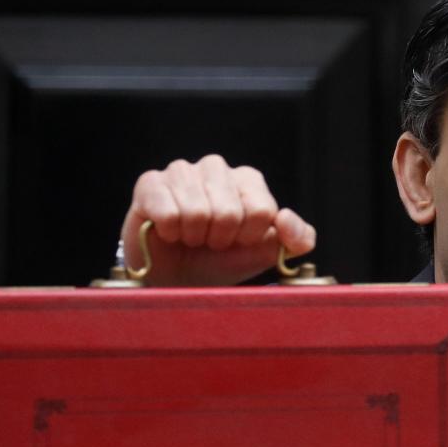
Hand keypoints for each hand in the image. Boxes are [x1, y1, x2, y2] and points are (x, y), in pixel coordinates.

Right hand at [120, 155, 315, 286]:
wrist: (177, 279)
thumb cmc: (222, 260)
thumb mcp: (267, 253)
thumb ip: (297, 238)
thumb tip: (285, 218)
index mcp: (248, 180)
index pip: (262, 211)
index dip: (248, 237)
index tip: (236, 241)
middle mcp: (216, 167)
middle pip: (230, 212)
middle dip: (220, 239)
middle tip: (209, 241)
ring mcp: (181, 171)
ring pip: (198, 212)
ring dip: (194, 237)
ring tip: (190, 236)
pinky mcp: (150, 183)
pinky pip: (167, 213)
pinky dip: (169, 233)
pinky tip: (167, 231)